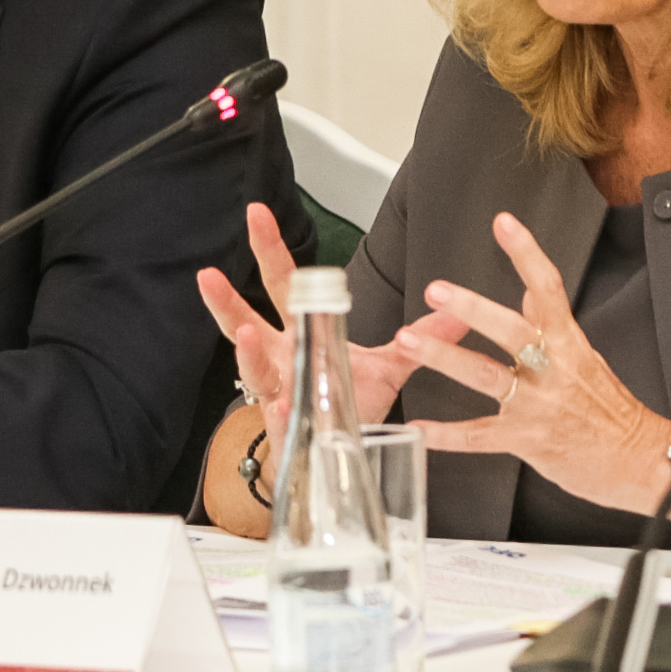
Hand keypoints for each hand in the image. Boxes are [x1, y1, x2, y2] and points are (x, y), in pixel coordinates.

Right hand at [193, 203, 461, 430]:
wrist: (332, 458)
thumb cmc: (346, 404)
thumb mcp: (389, 366)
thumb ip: (420, 338)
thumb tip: (460, 311)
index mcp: (300, 331)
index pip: (283, 282)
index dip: (270, 249)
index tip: (258, 213)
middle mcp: (280, 357)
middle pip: (249, 318)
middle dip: (228, 297)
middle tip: (210, 272)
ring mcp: (276, 393)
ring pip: (252, 369)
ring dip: (249, 352)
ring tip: (250, 333)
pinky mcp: (286, 429)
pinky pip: (281, 420)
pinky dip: (282, 413)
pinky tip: (282, 407)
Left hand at [401, 211, 670, 514]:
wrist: (640, 462)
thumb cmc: (614, 412)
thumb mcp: (588, 357)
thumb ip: (553, 324)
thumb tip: (528, 291)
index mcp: (569, 343)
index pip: (548, 287)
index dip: (526, 253)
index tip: (504, 224)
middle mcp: (553, 369)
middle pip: (510, 329)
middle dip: (471, 308)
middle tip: (436, 290)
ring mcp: (538, 405)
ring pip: (486, 376)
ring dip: (444, 357)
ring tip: (409, 342)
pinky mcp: (527, 440)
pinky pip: (480, 436)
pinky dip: (447, 434)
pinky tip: (420, 427)